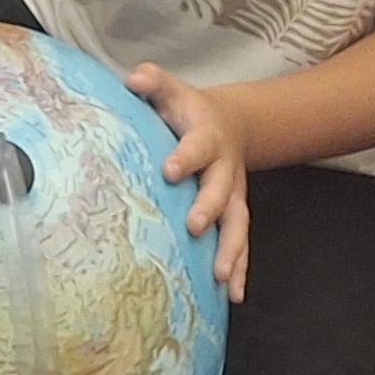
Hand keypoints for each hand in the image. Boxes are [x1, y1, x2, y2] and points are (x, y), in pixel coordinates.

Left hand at [127, 66, 250, 299]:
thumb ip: (154, 82)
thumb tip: (133, 78)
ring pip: (237, 224)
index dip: (185, 157)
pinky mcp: (235, 217)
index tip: (170, 170)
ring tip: (220, 277)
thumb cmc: (186, 111)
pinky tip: (234, 296)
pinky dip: (239, 269)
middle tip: (195, 226)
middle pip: (221, 190)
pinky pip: (240, 245)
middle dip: (209, 208)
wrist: (229, 125)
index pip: (197, 147)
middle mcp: (224, 170)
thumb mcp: (172, 92)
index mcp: (206, 138)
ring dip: (231, 250)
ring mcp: (233, 196)